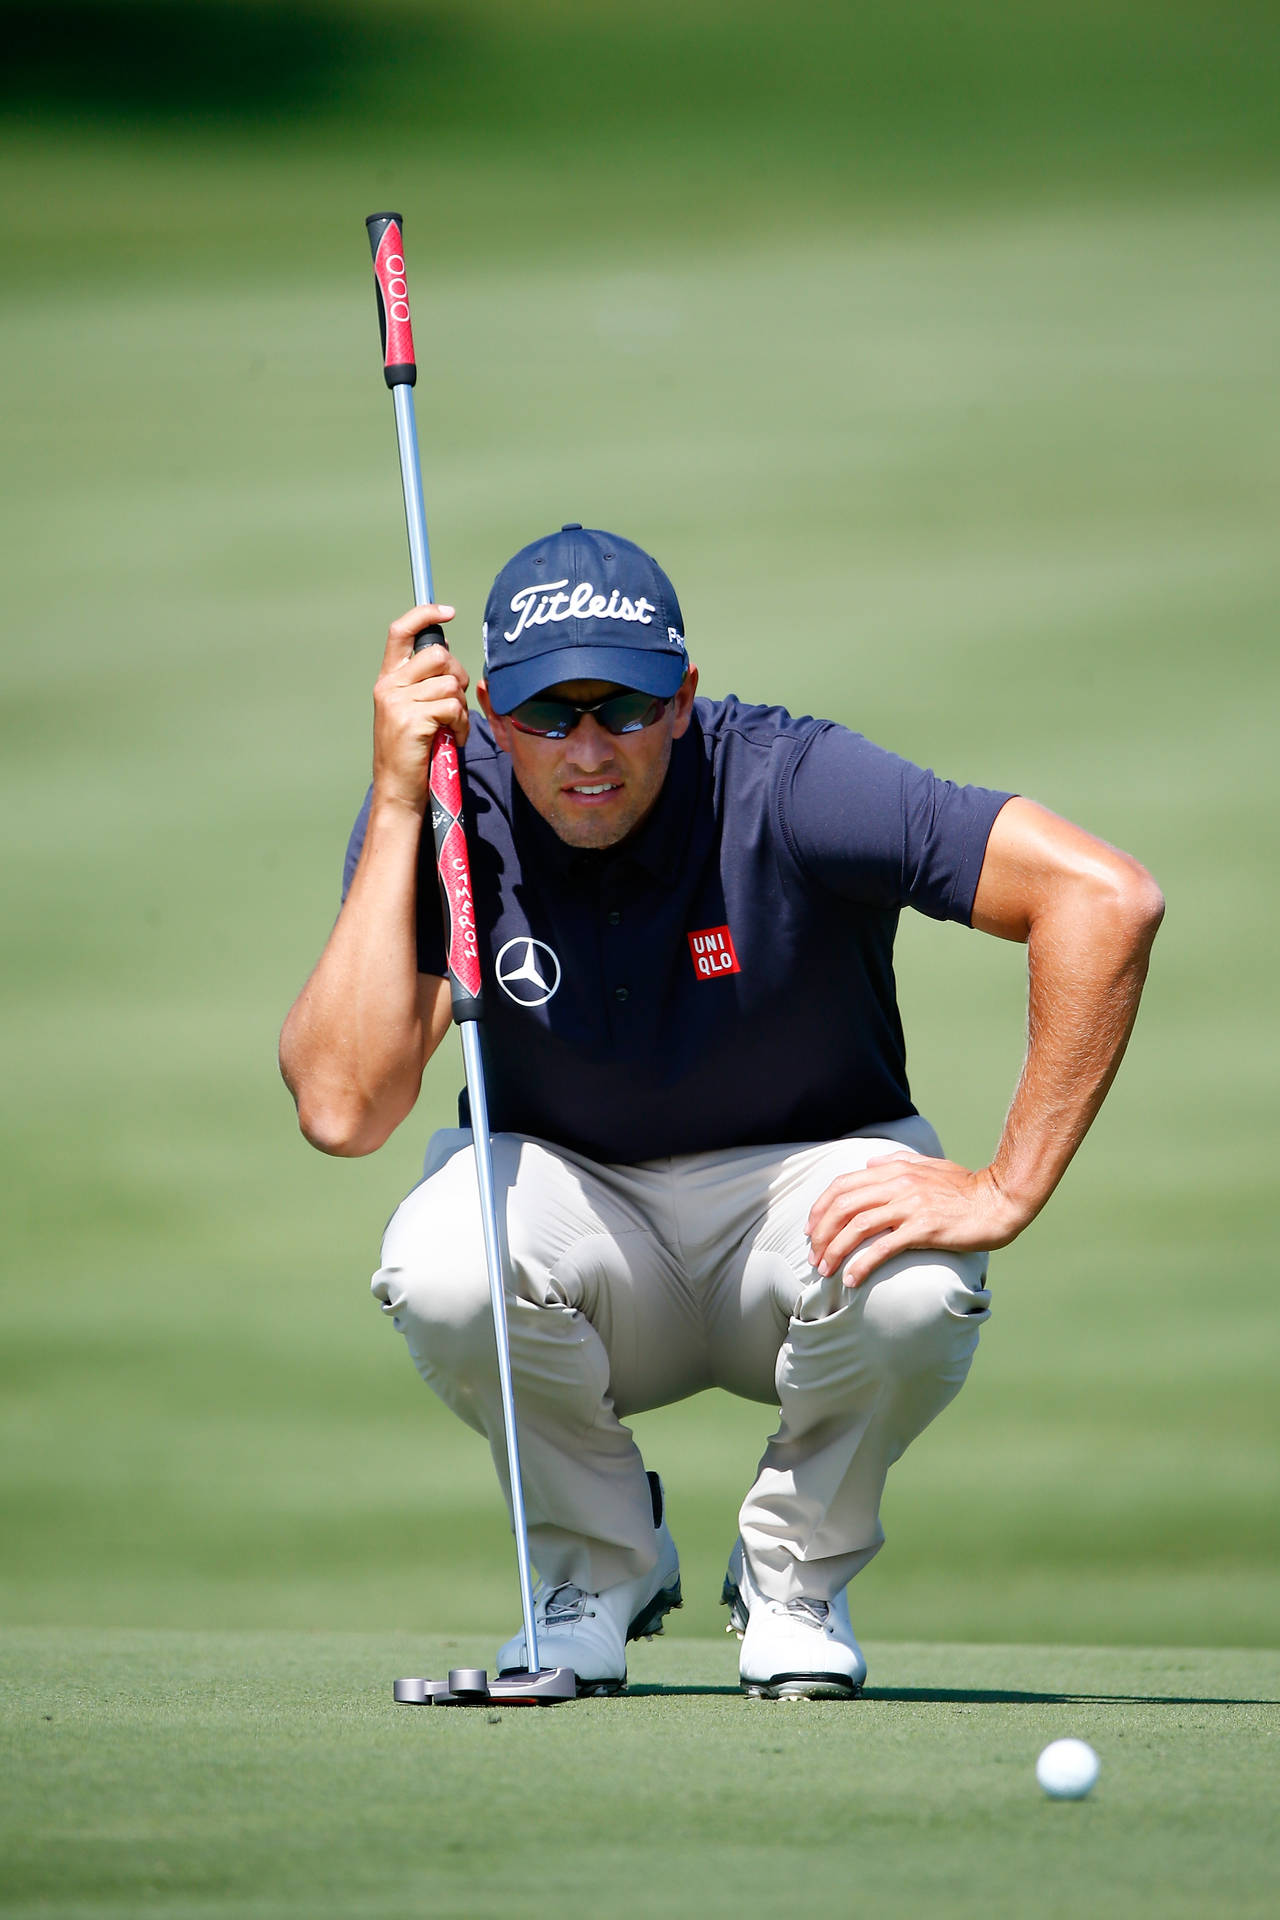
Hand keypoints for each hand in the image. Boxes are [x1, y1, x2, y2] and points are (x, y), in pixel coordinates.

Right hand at [371, 605, 468, 810]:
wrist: (398, 790)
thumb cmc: (412, 752)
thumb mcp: (410, 710)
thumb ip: (422, 682)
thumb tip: (446, 654)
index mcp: (388, 679)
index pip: (400, 631)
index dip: (424, 614)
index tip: (447, 611)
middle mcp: (389, 687)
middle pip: (438, 655)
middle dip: (458, 676)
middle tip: (456, 702)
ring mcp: (398, 703)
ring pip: (450, 683)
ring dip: (461, 707)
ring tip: (453, 726)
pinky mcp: (412, 721)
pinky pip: (453, 707)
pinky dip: (461, 724)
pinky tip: (453, 737)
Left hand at [805, 1154, 1029, 1288]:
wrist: (999, 1201)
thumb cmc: (967, 1187)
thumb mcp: (930, 1165)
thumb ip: (898, 1161)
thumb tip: (870, 1162)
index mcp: (895, 1170)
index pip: (843, 1186)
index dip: (820, 1208)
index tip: (811, 1230)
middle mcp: (897, 1185)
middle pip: (843, 1207)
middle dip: (821, 1233)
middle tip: (813, 1257)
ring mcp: (910, 1206)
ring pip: (857, 1227)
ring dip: (835, 1251)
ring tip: (825, 1271)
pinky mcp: (924, 1228)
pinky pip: (883, 1247)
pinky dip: (862, 1264)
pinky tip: (852, 1280)